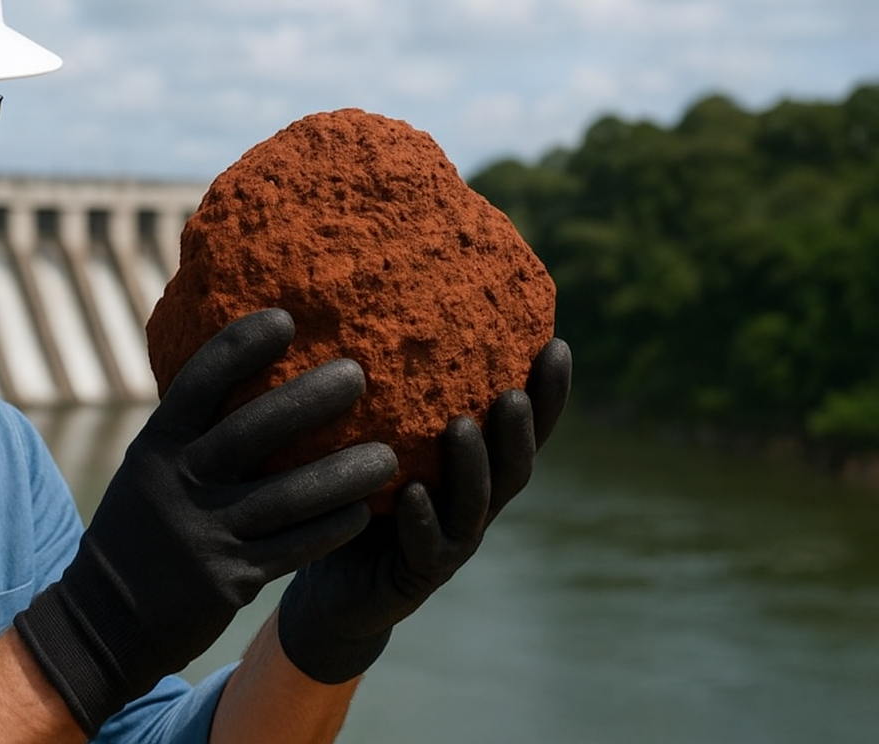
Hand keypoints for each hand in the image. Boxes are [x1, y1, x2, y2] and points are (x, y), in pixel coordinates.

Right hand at [14, 309, 398, 735]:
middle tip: (357, 374)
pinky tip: (365, 512)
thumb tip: (242, 372)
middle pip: (252, 429)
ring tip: (388, 455)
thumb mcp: (148, 470)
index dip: (240, 347)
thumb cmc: (142, 529)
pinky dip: (331, 528)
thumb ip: (191, 433)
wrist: (106, 620)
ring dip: (343, 473)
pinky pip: (293, 548)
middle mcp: (179, 482)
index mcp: (158, 445)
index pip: (199, 383)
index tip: (285, 318)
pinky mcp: (228, 579)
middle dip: (309, 399)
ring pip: (287, 495)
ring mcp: (204, 532)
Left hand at [275, 339, 571, 683]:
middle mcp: (473, 502)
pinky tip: (410, 492)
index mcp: (474, 466)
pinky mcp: (417, 575)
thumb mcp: (374, 438)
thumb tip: (372, 304)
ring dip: (474, 466)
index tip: (558, 344)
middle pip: (515, 465)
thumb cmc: (355, 495)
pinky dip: (420, 518)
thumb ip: (389, 393)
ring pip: (476, 505)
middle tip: (513, 392)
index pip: (523, 426)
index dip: (548, 393)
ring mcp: (451, 540)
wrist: (332, 585)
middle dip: (522, 429)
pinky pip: (425, 547)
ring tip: (462, 427)